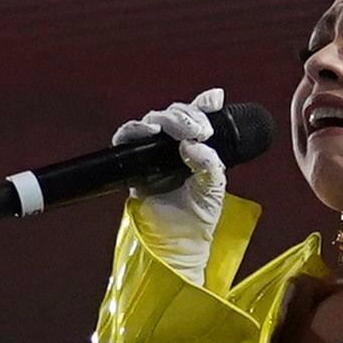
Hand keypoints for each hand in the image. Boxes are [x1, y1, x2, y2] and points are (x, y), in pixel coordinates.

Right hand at [115, 91, 233, 281]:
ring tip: (184, 132)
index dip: (204, 104)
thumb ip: (209, 163)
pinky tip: (151, 131)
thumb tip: (193, 143)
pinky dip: (136, 130)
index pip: (197, 117)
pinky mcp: (133, 164)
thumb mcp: (213, 187)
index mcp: (196, 147)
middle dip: (188, 115)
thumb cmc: (197, 216)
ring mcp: (152, 153)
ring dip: (168, 119)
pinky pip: (127, 138)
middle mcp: (173, 146)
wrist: (178, 242)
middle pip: (175, 114)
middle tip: (201, 130)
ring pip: (154, 120)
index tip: (215, 100)